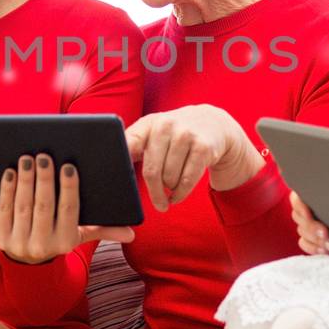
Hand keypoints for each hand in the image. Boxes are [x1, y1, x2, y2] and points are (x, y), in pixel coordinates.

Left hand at [0, 154, 131, 262]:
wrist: (27, 263)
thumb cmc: (57, 238)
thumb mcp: (80, 236)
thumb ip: (103, 230)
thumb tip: (131, 232)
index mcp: (65, 242)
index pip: (69, 211)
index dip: (69, 188)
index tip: (68, 166)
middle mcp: (42, 245)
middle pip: (44, 206)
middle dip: (44, 179)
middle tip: (45, 156)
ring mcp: (18, 243)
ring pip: (23, 205)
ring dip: (25, 180)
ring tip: (28, 159)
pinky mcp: (0, 237)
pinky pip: (3, 209)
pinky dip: (7, 189)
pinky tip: (11, 172)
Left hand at [125, 106, 264, 211]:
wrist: (214, 123)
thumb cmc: (175, 132)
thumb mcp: (154, 130)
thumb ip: (133, 144)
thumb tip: (114, 168)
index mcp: (149, 123)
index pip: (130, 145)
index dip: (122, 162)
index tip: (118, 184)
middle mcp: (166, 126)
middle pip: (152, 171)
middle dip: (154, 193)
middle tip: (158, 205)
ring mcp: (186, 135)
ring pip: (170, 178)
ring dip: (170, 190)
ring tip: (171, 188)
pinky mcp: (203, 148)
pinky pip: (187, 181)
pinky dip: (180, 194)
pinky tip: (177, 196)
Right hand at [290, 189, 328, 255]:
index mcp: (311, 193)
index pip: (297, 200)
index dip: (301, 208)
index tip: (309, 215)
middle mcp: (306, 207)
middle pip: (299, 217)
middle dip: (312, 228)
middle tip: (326, 233)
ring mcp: (306, 223)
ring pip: (302, 231)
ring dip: (317, 240)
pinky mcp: (310, 238)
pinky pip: (304, 243)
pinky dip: (313, 248)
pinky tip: (325, 251)